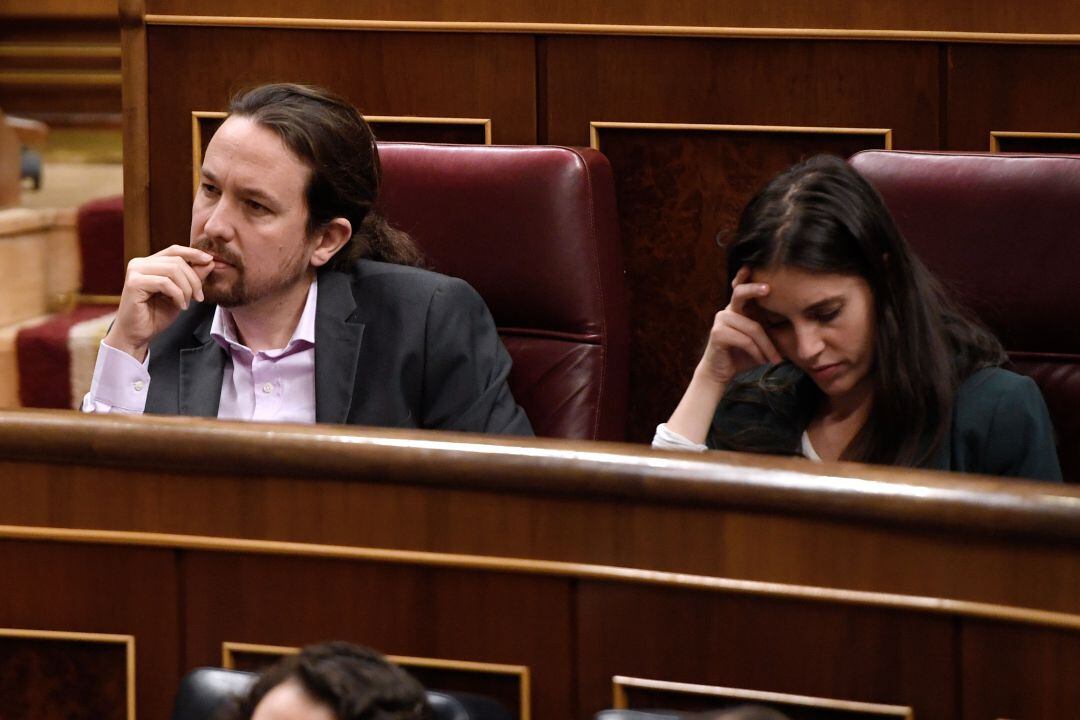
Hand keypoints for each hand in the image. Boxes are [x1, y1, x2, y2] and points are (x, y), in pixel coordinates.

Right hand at [104, 245, 213, 361]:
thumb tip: (209, 261)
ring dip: (187, 289)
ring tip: (188, 303)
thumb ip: (192, 277)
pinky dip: (178, 295)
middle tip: (199, 297)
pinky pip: (165, 283)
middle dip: (194, 279)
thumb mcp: (181, 294)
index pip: (174, 250)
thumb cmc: (156, 315)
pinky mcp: (134, 283)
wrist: (138, 335)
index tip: (210, 260)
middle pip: (177, 261)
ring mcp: (135, 272)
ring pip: (173, 270)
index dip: (194, 253)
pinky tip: (180, 306)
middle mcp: (140, 263)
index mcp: (149, 263)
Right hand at [663, 267, 782, 444]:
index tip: (752, 266)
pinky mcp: (717, 333)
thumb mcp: (762, 339)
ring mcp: (721, 320)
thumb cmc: (744, 354)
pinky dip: (757, 352)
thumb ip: (772, 328)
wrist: (722, 372)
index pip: (740, 287)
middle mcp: (728, 310)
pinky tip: (761, 360)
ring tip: (774, 359)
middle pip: (740, 293)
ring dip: (766, 346)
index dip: (745, 276)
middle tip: (769, 289)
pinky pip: (744, 339)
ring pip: (753, 327)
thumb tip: (800, 321)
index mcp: (739, 309)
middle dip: (754, 289)